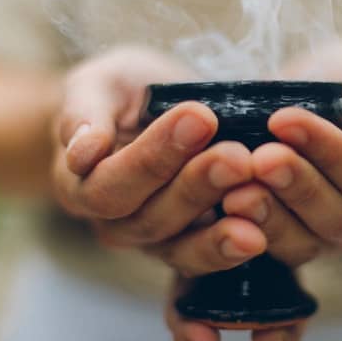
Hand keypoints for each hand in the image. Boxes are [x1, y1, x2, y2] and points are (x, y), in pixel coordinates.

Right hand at [51, 46, 266, 273]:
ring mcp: (153, 240)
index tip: (199, 117)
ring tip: (256, 199)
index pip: (110, 185)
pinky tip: (262, 232)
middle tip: (237, 156)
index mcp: (79, 186)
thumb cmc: (118, 92)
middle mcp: (114, 223)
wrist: (149, 108)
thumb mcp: (97, 84)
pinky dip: (233, 246)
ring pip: (181, 246)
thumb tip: (83, 152)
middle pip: (150, 218)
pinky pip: (208, 255)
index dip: (153, 157)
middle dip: (197, 186)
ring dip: (220, 227)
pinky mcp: (191, 243)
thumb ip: (83, 114)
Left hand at [230, 40, 341, 255]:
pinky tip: (217, 209)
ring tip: (232, 190)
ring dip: (266, 215)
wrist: (336, 97)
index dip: (327, 150)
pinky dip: (242, 232)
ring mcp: (324, 237)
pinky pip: (269, 249)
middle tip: (259, 157)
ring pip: (300, 240)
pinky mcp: (288, 241)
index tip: (285, 118)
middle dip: (293, 184)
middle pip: (333, 214)